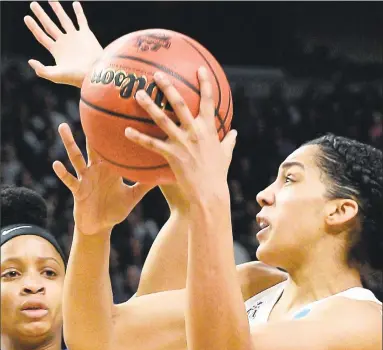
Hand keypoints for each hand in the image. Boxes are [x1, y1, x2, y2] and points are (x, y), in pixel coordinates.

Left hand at [24, 1, 102, 87]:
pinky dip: (79, 12)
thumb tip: (30, 61)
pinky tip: (75, 4)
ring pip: (64, 20)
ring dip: (57, 10)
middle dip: (41, 15)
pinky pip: (82, 21)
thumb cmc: (76, 77)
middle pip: (50, 26)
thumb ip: (42, 70)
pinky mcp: (86, 35)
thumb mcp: (56, 76)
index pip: (42, 36)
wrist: (94, 74)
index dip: (34, 27)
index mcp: (57, 51)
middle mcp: (65, 43)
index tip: (26, 17)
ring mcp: (75, 38)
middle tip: (33, 4)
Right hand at [54, 123, 153, 234]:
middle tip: (87, 108)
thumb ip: (145, 184)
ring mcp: (85, 178)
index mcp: (110, 168)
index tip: (116, 113)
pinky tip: (56, 164)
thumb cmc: (115, 210)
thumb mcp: (133, 196)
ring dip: (69, 143)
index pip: (111, 146)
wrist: (99, 227)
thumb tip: (164, 174)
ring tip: (63, 127)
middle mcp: (96, 169)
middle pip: (92, 145)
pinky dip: (63, 173)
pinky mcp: (77, 190)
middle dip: (89, 129)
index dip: (112, 132)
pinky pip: (69, 180)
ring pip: (75, 157)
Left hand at [125, 67, 236, 201]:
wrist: (209, 193)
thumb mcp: (226, 155)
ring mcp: (182, 142)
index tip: (200, 68)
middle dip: (168, 87)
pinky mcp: (171, 155)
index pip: (209, 101)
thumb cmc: (217, 175)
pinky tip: (126, 131)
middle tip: (157, 74)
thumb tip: (234, 133)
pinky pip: (152, 144)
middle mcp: (195, 132)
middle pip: (180, 104)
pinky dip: (138, 137)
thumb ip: (229, 142)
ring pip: (162, 120)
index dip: (205, 83)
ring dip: (149, 105)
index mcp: (209, 129)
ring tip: (138, 94)